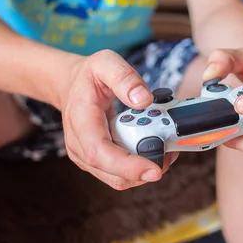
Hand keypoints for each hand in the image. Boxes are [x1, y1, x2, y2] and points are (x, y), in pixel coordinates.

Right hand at [59, 50, 176, 189]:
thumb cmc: (88, 76)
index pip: (100, 153)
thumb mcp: (106, 63)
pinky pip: (119, 174)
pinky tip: (154, 150)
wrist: (71, 85)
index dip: (127, 166)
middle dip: (145, 170)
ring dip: (144, 171)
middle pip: (113, 173)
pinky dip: (139, 167)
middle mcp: (79, 145)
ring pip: (118, 179)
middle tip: (171, 152)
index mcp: (80, 121)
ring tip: (166, 150)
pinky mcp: (96, 161)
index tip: (154, 170)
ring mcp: (86, 157)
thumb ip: (125, 77)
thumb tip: (144, 100)